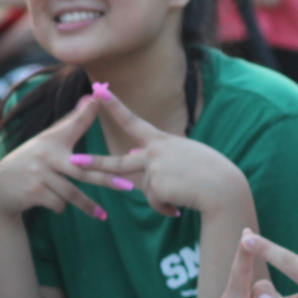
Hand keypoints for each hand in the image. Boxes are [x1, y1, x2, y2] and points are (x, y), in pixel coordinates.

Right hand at [0, 91, 106, 219]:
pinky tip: (54, 204)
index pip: (74, 123)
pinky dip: (59, 207)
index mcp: (51, 140)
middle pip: (83, 170)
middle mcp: (45, 154)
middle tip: (127, 186)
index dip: (88, 110)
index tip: (101, 95)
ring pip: (71, 193)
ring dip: (86, 206)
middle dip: (107, 179)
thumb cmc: (30, 162)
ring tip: (102, 215)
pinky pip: (58, 204)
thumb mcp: (46, 142)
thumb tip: (90, 97)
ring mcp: (39, 174)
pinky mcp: (33, 192)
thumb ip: (70, 124)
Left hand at [67, 84, 250, 216]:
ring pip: (144, 189)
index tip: (98, 89)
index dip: (114, 105)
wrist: (223, 189)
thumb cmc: (209, 172)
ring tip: (182, 194)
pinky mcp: (154, 186)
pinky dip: (167, 207)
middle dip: (95, 163)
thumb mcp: (183, 158)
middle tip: (74, 161)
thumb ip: (157, 158)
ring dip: (162, 197)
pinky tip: (182, 202)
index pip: (133, 121)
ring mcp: (153, 168)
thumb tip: (132, 161)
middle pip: (118, 162)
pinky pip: (155, 202)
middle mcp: (154, 152)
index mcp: (161, 141)